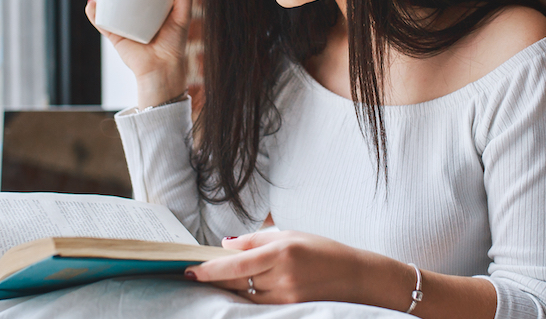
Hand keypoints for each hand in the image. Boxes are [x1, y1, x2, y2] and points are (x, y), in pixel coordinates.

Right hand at [84, 0, 192, 106]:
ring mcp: (120, 21)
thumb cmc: (174, 43)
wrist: (163, 69)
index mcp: (146, 2)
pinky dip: (93, 13)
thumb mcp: (182, 16)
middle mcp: (131, 9)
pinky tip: (91, 3)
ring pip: (105, 0)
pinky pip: (101, 22)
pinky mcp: (114, 35)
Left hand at [185, 230, 411, 309]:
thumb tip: (225, 246)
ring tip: (225, 280)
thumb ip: (255, 239)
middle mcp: (282, 276)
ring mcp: (287, 296)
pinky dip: (250, 297)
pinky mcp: (291, 309)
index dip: (209, 270)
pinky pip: (260, 305)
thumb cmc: (322, 251)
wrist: (356, 276)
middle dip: (216, 279)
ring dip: (234, 289)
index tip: (188, 271)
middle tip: (196, 275)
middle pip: (237, 283)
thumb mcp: (290, 235)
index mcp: (281, 252)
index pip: (235, 265)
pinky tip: (247, 290)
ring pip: (247, 296)